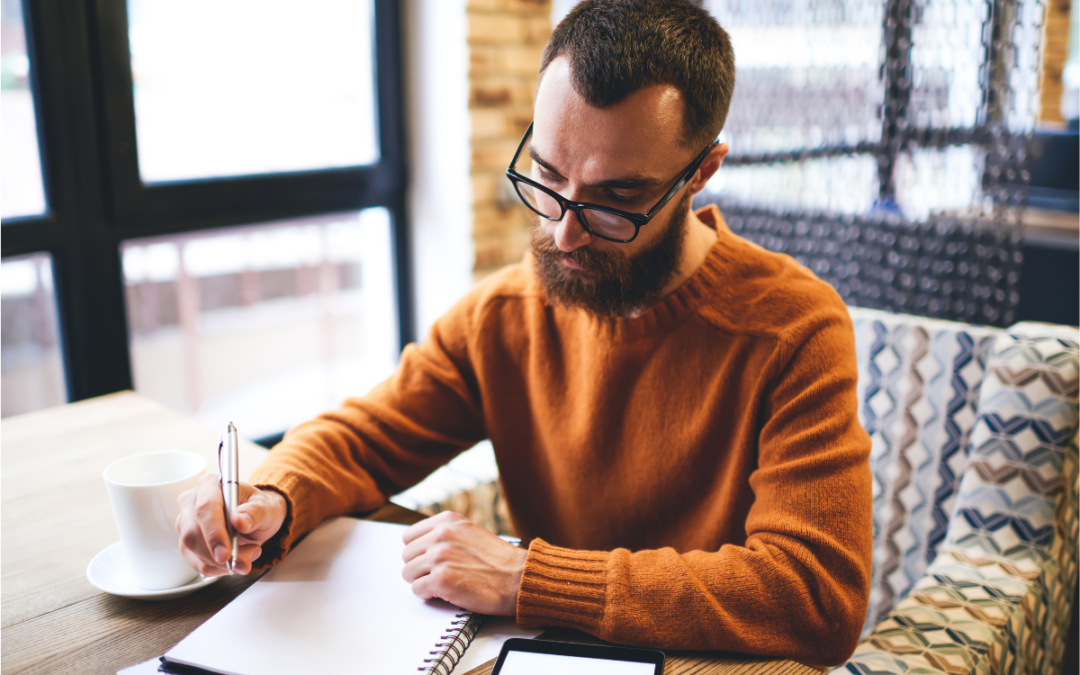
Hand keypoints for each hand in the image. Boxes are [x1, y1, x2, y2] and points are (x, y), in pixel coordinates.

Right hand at [176, 474, 286, 575]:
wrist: (256, 519)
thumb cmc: (259, 508)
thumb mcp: (267, 508)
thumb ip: (255, 512)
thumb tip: (239, 520)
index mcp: (210, 485)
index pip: (205, 508)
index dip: (214, 532)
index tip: (226, 553)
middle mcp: (192, 502)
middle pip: (192, 532)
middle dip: (217, 554)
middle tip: (244, 562)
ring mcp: (186, 523)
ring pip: (192, 550)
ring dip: (221, 562)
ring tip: (249, 555)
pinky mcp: (187, 543)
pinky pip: (196, 562)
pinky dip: (218, 569)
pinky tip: (236, 562)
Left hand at [402, 511, 526, 615]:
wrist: (519, 578)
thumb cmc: (498, 560)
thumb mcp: (470, 532)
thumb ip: (446, 534)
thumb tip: (421, 545)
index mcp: (448, 521)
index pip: (409, 536)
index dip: (417, 551)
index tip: (425, 560)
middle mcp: (441, 535)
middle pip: (406, 555)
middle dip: (418, 567)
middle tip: (436, 575)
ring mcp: (440, 557)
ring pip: (408, 573)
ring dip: (422, 581)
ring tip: (442, 584)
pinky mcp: (441, 580)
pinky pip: (417, 590)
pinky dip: (429, 595)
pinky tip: (445, 592)